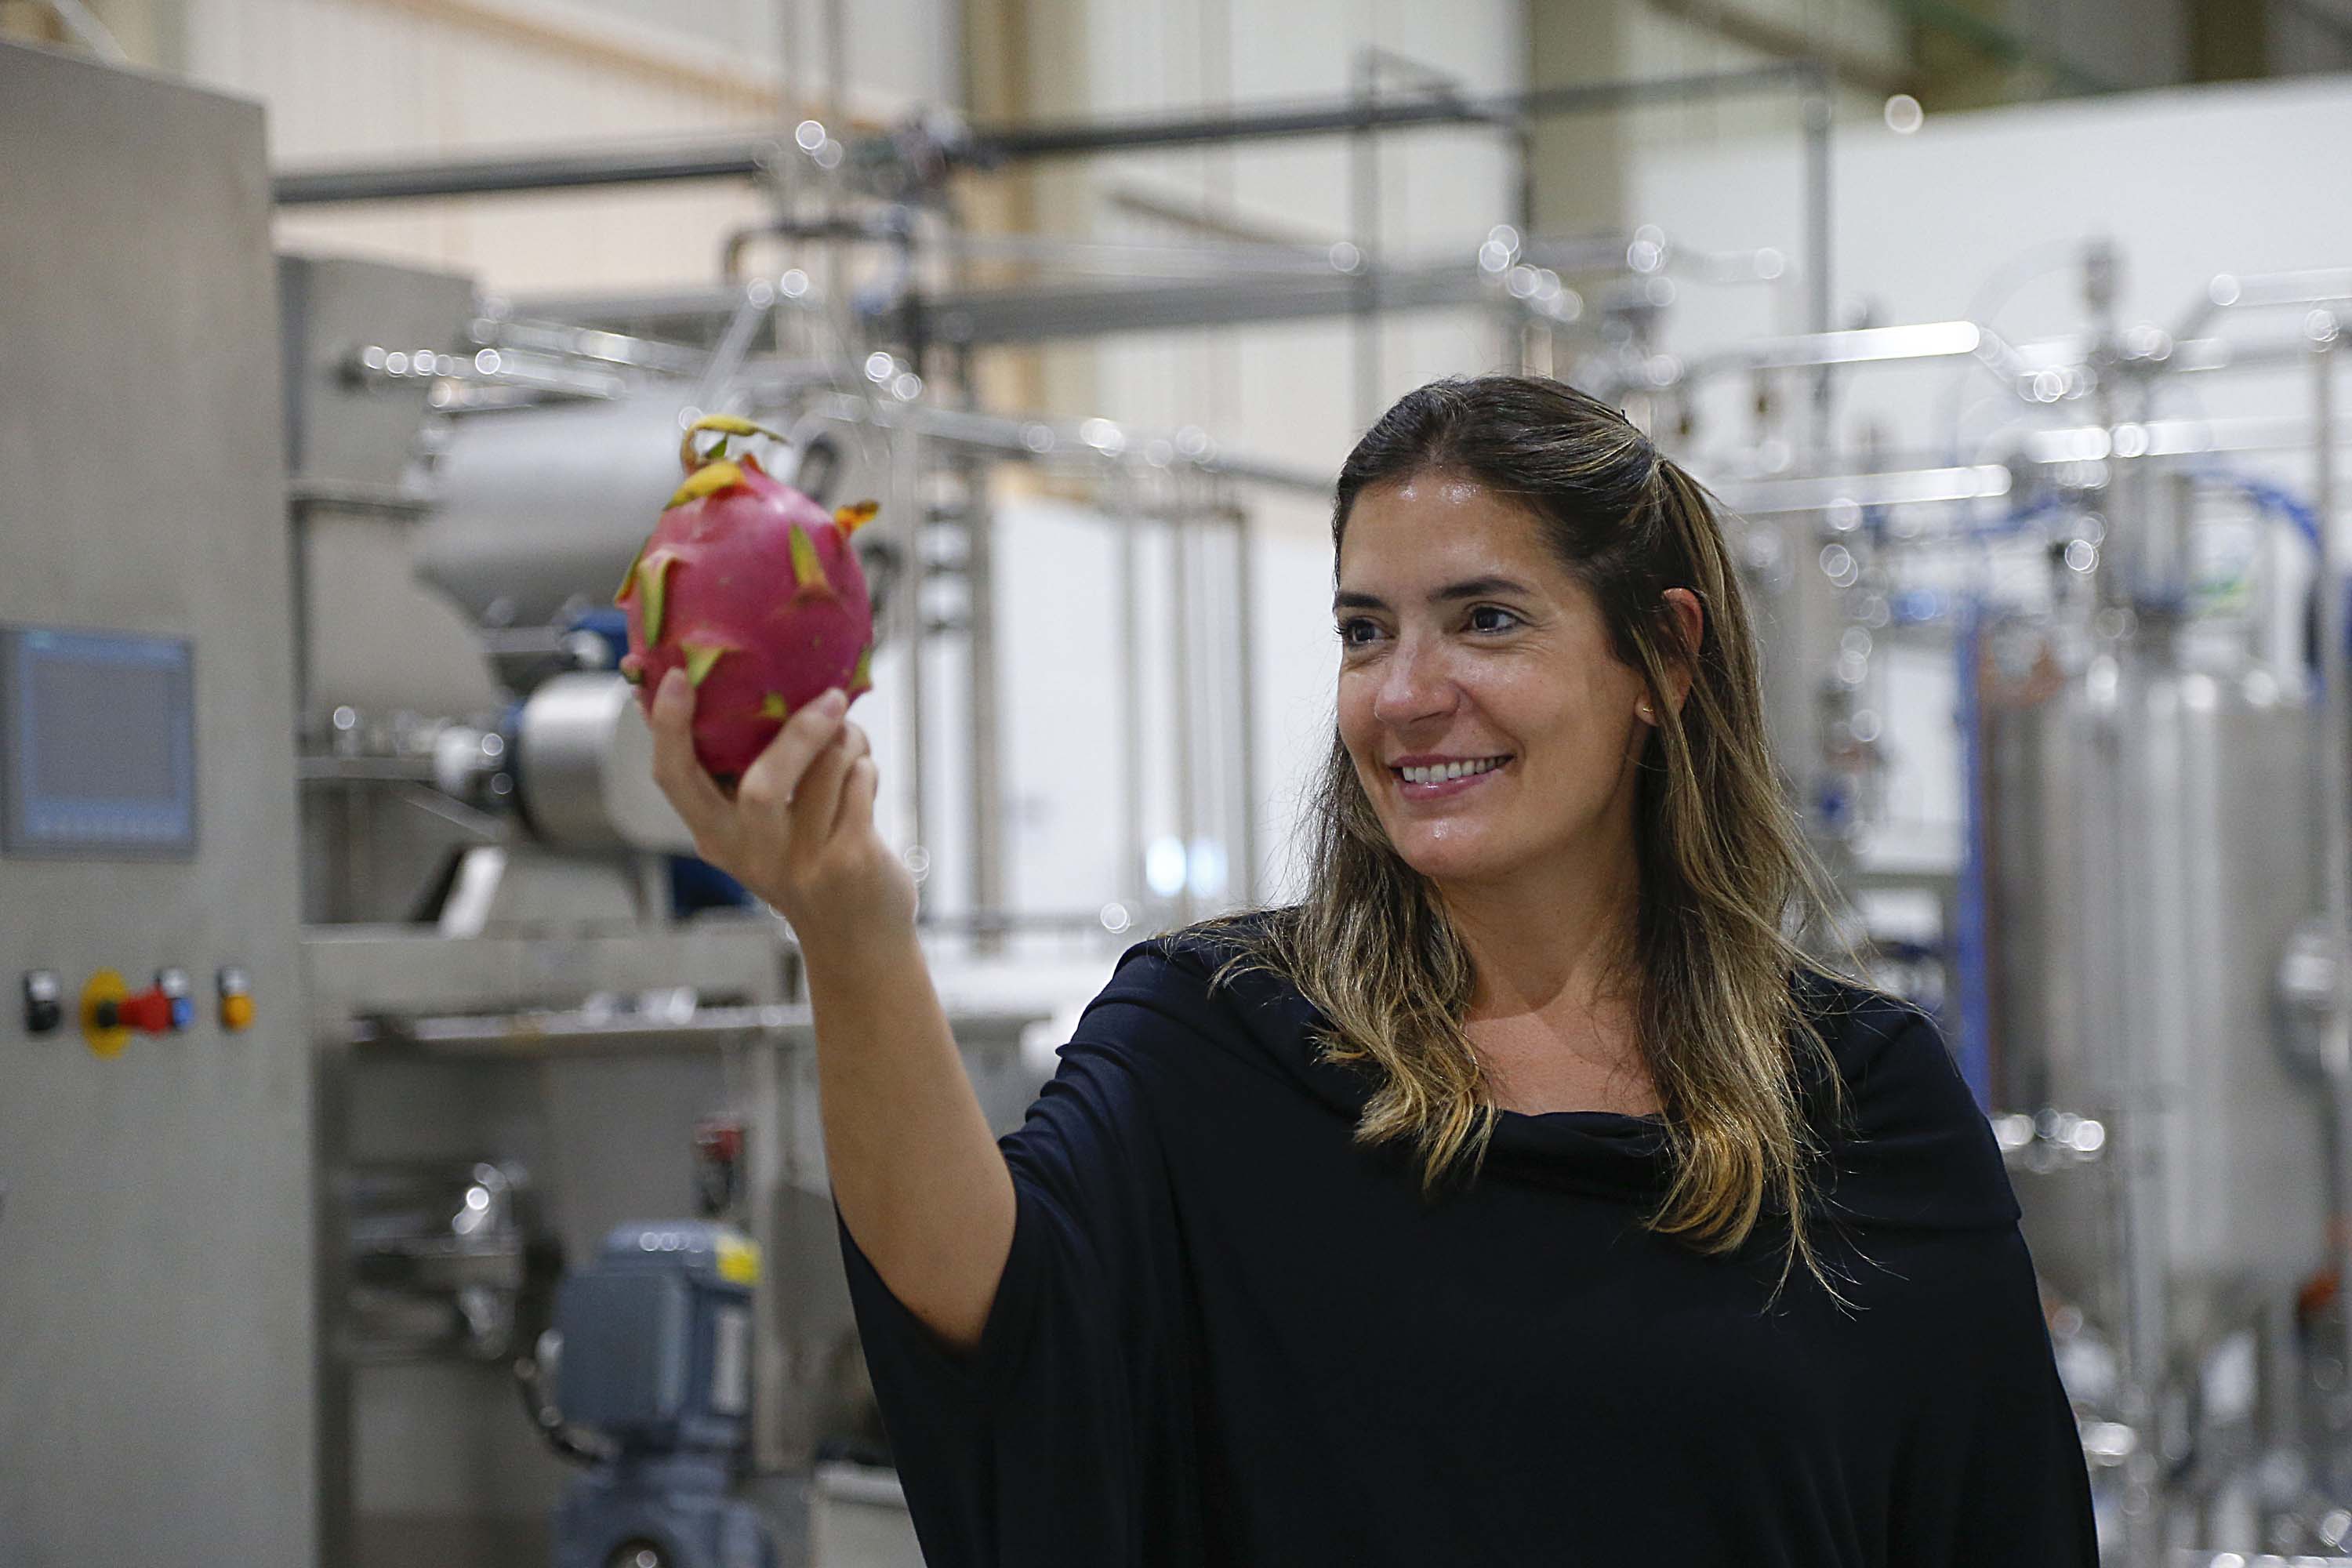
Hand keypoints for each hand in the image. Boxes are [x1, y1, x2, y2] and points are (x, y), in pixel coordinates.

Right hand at [647, 669, 916, 946]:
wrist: (857, 944)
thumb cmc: (803, 869)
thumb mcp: (754, 835)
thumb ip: (735, 780)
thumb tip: (710, 692)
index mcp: (717, 836)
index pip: (675, 779)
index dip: (669, 728)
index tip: (678, 678)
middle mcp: (753, 853)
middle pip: (761, 787)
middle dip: (798, 734)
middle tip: (829, 696)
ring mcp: (803, 861)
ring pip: (828, 770)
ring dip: (848, 740)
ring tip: (850, 740)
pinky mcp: (850, 860)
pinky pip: (860, 783)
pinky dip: (866, 767)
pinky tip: (864, 776)